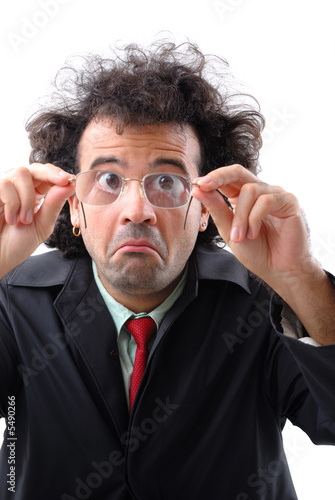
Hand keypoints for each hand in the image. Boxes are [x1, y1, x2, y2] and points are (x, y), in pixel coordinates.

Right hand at [0, 164, 74, 276]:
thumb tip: (70, 185)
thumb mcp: (42, 225)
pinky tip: (11, 219)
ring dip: (27, 198)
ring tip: (24, 220)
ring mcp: (5, 188)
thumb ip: (54, 205)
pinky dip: (12, 203)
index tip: (70, 180)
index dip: (59, 174)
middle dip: (51, 174)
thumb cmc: (17, 244)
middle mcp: (20, 188)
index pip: (48, 176)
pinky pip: (6, 185)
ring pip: (22, 173)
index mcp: (35, 195)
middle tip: (62, 181)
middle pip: (36, 168)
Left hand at [192, 164, 312, 293]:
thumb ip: (216, 209)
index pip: (228, 178)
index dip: (212, 177)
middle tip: (205, 186)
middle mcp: (260, 191)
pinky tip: (254, 234)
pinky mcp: (289, 202)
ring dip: (240, 216)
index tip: (197, 184)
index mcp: (243, 197)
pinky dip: (254, 219)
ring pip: (250, 191)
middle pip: (238, 172)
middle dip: (219, 177)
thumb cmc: (256, 251)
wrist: (277, 270)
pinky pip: (266, 201)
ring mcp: (275, 194)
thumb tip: (198, 189)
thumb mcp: (229, 230)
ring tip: (240, 236)